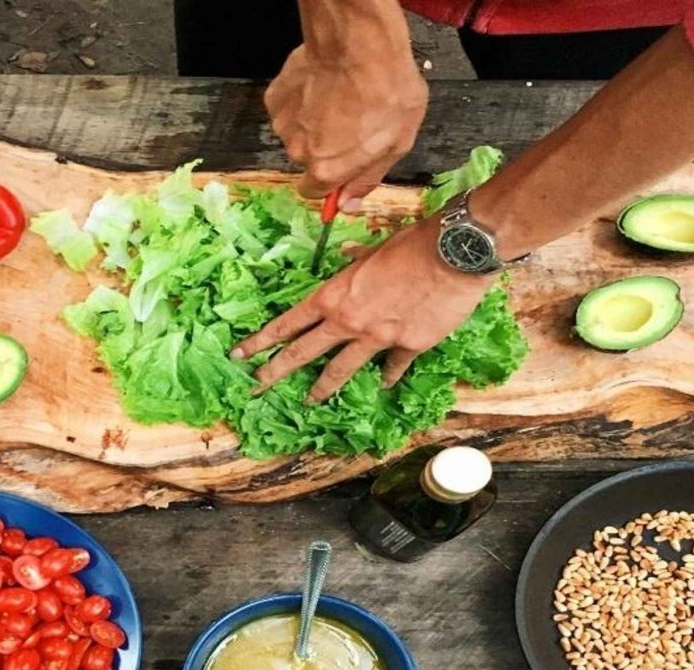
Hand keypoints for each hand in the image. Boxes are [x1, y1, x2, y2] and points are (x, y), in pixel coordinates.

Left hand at [232, 216, 490, 401]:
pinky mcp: (406, 347)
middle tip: (256, 387)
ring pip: (340, 370)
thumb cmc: (411, 244)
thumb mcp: (374, 249)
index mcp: (334, 295)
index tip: (240, 353)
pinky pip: (391, 367)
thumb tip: (346, 257)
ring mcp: (376, 339)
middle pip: (303, 353)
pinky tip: (383, 384)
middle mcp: (348, 321)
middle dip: (275, 372)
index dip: (262, 340)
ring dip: (322, 387)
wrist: (453, 254)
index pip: (288, 323)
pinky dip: (387, 375)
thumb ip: (356, 261)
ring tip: (309, 400)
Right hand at [264, 14, 426, 204]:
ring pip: (297, 132)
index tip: (343, 165)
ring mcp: (284, 123)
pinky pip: (289, 108)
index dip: (331, 180)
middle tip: (351, 122)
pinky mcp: (276, 97)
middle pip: (308, 160)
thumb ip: (367, 179)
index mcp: (325, 170)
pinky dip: (302, 101)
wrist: (361, 43)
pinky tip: (323, 86)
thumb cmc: (385, 90)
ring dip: (314, 121)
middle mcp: (298, 152)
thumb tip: (348, 204)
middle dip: (325, 146)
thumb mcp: (396, 144)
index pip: (314, 192)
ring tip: (339, 99)